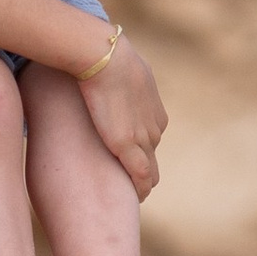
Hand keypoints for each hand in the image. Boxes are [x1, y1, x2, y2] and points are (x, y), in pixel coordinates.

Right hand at [82, 36, 165, 196]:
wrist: (105, 58)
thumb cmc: (105, 57)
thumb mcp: (119, 68)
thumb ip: (117, 79)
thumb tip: (102, 74)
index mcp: (153, 110)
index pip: (150, 136)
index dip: (140, 148)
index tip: (128, 159)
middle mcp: (154, 126)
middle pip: (151, 154)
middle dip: (141, 167)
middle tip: (127, 182)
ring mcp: (144, 137)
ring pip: (150, 168)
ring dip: (141, 181)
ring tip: (132, 193)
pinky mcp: (129, 147)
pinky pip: (141, 176)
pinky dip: (140, 188)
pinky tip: (137, 198)